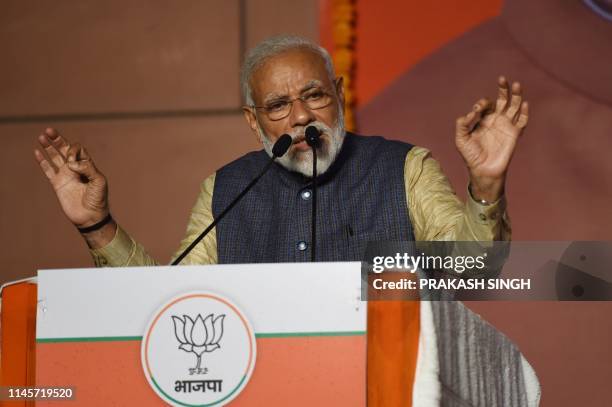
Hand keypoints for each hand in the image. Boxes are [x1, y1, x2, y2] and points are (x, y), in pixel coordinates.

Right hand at [34, 128, 108, 228]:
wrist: (91, 216)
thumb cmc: (99, 198)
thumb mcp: (99, 181)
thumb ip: (87, 168)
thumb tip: (71, 163)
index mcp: (87, 165)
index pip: (78, 149)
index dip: (73, 150)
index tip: (72, 161)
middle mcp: (75, 168)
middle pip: (65, 149)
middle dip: (57, 139)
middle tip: (48, 130)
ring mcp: (65, 175)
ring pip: (55, 157)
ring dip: (49, 147)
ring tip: (41, 136)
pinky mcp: (57, 184)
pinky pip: (48, 170)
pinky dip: (42, 161)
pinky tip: (37, 151)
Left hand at [455, 76, 528, 201]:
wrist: (482, 170)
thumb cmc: (470, 155)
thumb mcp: (460, 139)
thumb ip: (462, 124)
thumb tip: (472, 112)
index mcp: (483, 119)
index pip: (486, 104)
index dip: (482, 103)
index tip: (477, 110)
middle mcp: (496, 120)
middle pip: (502, 100)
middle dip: (502, 89)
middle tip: (502, 79)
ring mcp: (506, 126)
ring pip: (514, 106)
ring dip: (516, 95)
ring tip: (516, 84)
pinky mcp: (514, 134)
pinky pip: (522, 121)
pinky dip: (525, 113)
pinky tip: (524, 104)